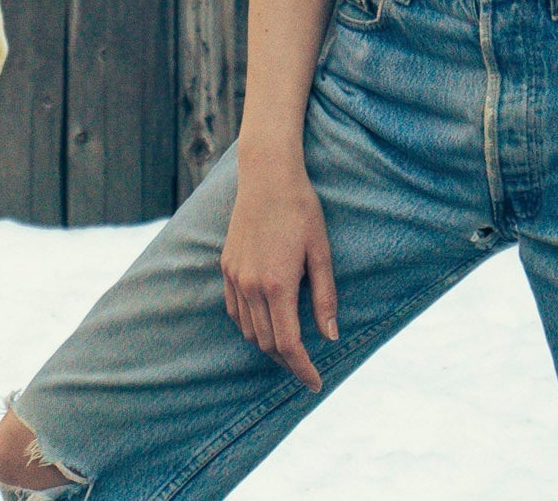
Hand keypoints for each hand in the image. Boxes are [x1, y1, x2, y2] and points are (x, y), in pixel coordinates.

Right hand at [221, 155, 338, 391]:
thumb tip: (330, 337)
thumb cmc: (301, 209)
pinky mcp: (227, 266)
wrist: (267, 175)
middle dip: (288, 362)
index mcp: (278, 284)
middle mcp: (251, 285)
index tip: (316, 383)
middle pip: (267, 343)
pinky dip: (250, 326)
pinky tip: (265, 324)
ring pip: (249, 331)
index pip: (289, 344)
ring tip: (289, 349)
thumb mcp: (321, 252)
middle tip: (307, 369)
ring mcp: (235, 276)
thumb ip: (324, 297)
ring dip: (269, 346)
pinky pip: (235, 311)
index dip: (303, 369)